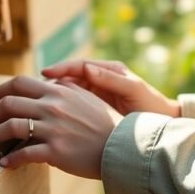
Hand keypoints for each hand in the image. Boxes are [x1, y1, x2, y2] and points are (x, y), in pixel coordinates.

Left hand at [0, 75, 117, 178]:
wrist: (124, 147)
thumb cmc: (105, 124)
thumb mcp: (86, 96)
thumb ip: (65, 88)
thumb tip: (48, 81)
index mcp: (57, 91)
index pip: (17, 84)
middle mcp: (52, 106)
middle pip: (7, 103)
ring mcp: (53, 128)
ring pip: (10, 127)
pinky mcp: (56, 151)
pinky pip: (24, 154)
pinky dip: (10, 158)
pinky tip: (3, 163)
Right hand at [41, 59, 180, 116]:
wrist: (160, 128)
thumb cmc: (151, 106)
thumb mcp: (133, 90)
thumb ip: (111, 79)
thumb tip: (87, 69)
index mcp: (109, 70)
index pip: (79, 65)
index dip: (61, 68)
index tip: (46, 73)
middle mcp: (99, 79)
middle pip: (69, 77)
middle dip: (51, 81)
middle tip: (34, 89)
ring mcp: (96, 94)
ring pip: (67, 92)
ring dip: (52, 96)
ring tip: (36, 103)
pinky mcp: (93, 109)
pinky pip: (72, 106)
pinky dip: (60, 109)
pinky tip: (49, 116)